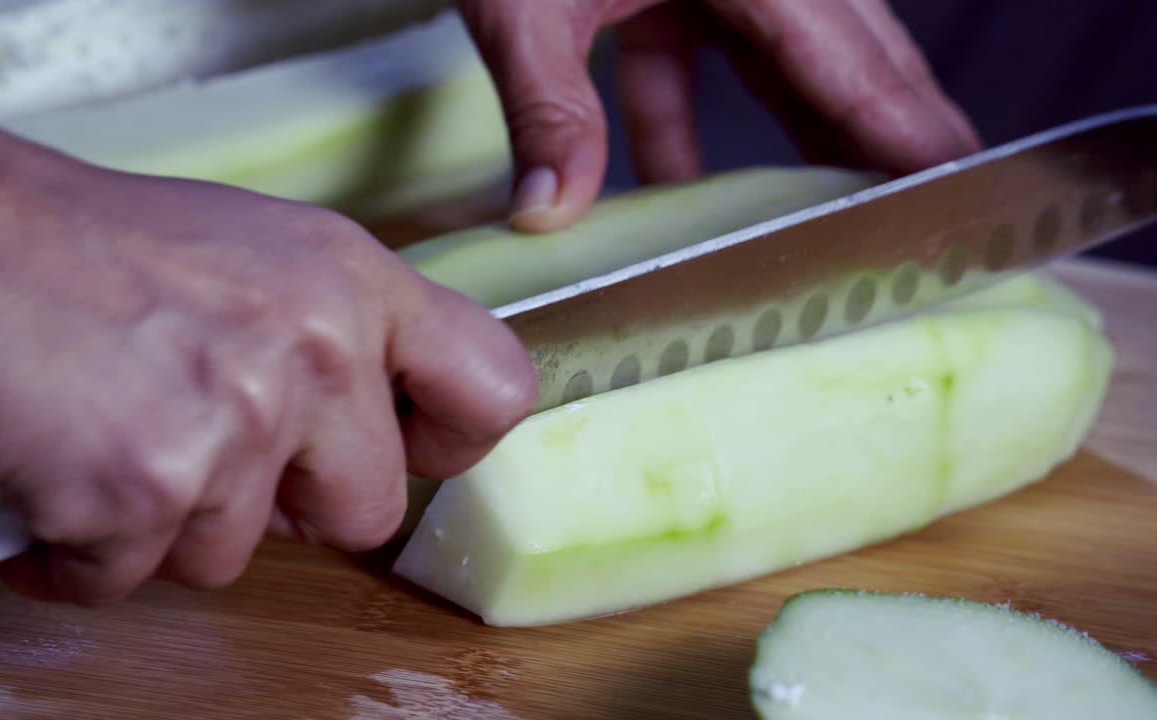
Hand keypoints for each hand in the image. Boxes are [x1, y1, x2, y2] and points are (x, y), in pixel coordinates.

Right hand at [0, 78, 536, 605]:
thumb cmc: (71, 249)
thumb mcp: (247, 258)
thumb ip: (327, 339)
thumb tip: (363, 431)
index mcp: (351, 281)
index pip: (492, 388)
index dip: (448, 443)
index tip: (407, 450)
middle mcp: (315, 347)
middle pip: (367, 511)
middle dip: (283, 507)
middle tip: (201, 447)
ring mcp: (237, 421)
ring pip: (237, 556)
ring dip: (165, 521)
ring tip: (107, 432)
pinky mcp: (147, 490)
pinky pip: (130, 579)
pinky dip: (79, 548)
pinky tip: (52, 468)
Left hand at [457, 0, 982, 231]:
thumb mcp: (524, 4)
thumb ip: (546, 105)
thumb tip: (551, 213)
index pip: (853, 60)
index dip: (910, 132)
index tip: (962, 190)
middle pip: (848, 59)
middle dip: (888, 140)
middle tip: (937, 220)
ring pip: (787, 64)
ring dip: (807, 140)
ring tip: (842, 222)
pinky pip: (704, 61)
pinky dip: (690, 126)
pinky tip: (678, 196)